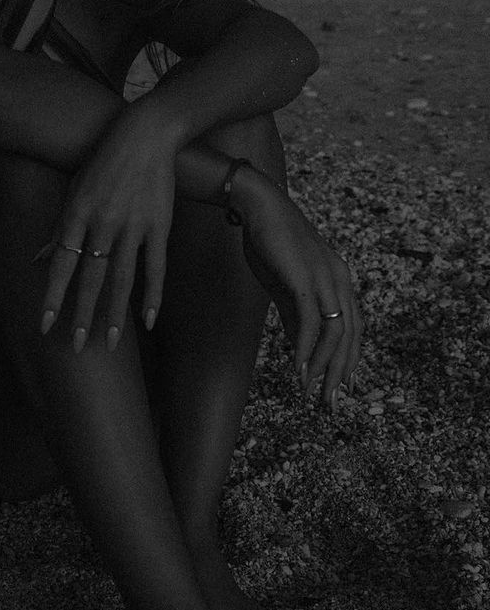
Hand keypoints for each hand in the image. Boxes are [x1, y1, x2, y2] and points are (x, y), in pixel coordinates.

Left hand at [40, 105, 177, 350]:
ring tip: (108, 344)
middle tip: (76, 347)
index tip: (44, 325)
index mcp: (76, 214)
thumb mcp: (73, 191)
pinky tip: (147, 320)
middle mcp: (103, 223)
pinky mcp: (159, 225)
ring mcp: (133, 225)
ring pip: (121, 278)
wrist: (145, 134)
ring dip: (114, 314)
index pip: (61, 265)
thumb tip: (38, 259)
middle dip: (81, 315)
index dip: (52, 296)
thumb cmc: (103, 162)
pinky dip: (152, 294)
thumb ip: (59, 230)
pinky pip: (156, 266)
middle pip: (90, 277)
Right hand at [237, 172, 361, 409]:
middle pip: (349, 337)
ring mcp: (325, 279)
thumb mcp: (285, 283)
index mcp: (338, 280)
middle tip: (329, 404)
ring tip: (312, 392)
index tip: (338, 388)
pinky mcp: (305, 279)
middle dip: (340, 374)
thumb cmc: (269, 241)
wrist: (258, 205)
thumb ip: (295, 312)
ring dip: (324, 367)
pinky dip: (305, 348)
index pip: (352, 329)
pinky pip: (312, 322)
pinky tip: (298, 369)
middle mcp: (339, 280)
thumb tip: (299, 343)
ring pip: (335, 333)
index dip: (348, 361)